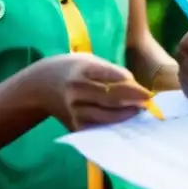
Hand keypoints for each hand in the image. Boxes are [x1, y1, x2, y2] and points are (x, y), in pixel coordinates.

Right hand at [33, 53, 152, 130]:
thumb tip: (135, 87)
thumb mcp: (89, 61)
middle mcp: (76, 89)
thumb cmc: (73, 70)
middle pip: (110, 98)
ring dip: (125, 115)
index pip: (109, 76)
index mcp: (82, 69)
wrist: (40, 85)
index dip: (130, 86)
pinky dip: (112, 126)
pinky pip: (97, 127)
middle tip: (148, 103)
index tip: (147, 93)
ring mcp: (73, 109)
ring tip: (139, 112)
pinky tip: (124, 123)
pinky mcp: (73, 124)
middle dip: (132, 102)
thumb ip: (110, 72)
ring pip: (105, 116)